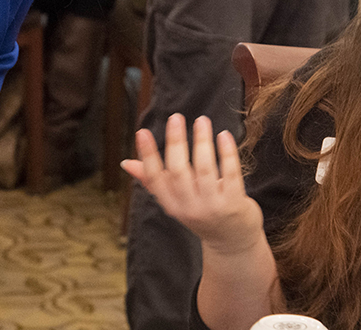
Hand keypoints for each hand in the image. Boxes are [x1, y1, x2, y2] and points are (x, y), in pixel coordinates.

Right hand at [122, 114, 264, 255]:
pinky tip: (224, 135)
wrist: (232, 242)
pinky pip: (231, 174)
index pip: (154, 178)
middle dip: (176, 142)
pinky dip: (227, 153)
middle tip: (176, 118)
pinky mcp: (234, 204)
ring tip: (202, 121)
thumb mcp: (175, 201)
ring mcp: (213, 207)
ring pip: (205, 169)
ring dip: (202, 142)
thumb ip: (152, 181)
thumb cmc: (201, 213)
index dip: (147, 155)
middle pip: (178, 171)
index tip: (142, 132)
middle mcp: (189, 208)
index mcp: (171, 205)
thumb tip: (126, 163)